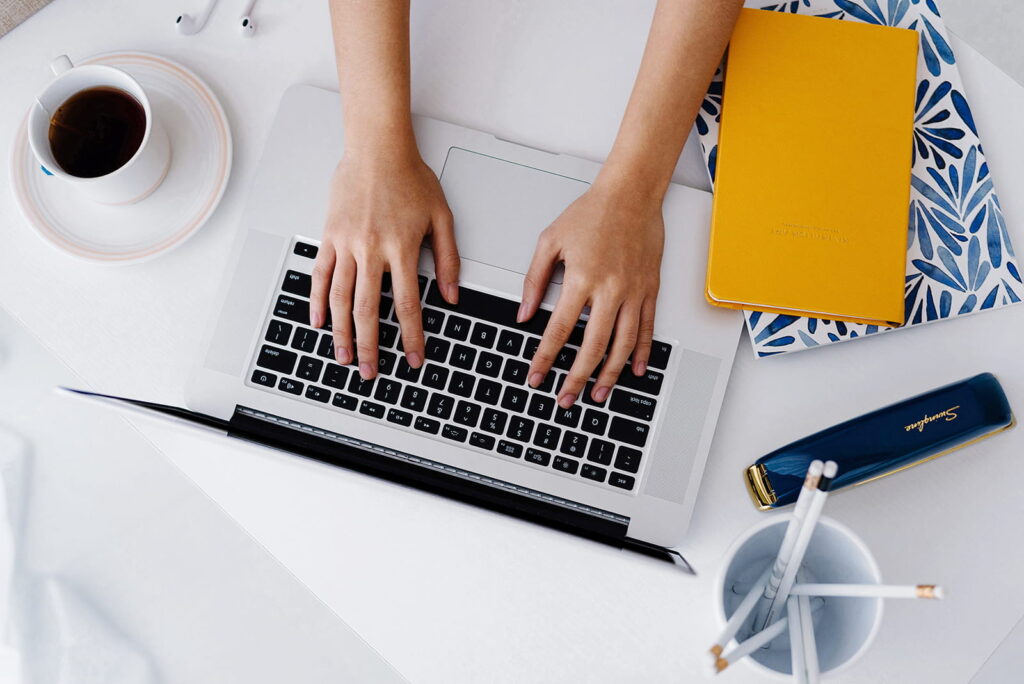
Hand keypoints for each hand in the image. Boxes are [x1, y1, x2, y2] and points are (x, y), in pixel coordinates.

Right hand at [310, 148, 459, 379]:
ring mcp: (346, 244)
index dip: (412, 337)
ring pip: (339, 298)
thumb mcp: (442, 217)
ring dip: (341, 333)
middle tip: (372, 372)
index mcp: (401, 248)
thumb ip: (448, 259)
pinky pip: (320, 274)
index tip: (414, 359)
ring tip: (344, 357)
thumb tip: (453, 295)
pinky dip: (316, 301)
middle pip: (368, 310)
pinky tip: (318, 323)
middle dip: (372, 346)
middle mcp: (371, 250)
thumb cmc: (410, 177)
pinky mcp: (329, 237)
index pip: (408, 305)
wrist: (377, 148)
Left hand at [518, 180, 663, 407]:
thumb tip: (524, 313)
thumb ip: (534, 280)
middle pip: (592, 347)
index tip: (536, 376)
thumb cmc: (591, 212)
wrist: (631, 194)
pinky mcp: (650, 289)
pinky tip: (633, 370)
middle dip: (576, 378)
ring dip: (609, 375)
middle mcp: (610, 290)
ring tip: (598, 394)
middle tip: (566, 399)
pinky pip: (647, 328)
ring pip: (622, 345)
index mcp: (581, 279)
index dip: (545, 358)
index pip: (559, 330)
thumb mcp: (549, 241)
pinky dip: (641, 353)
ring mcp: (634, 292)